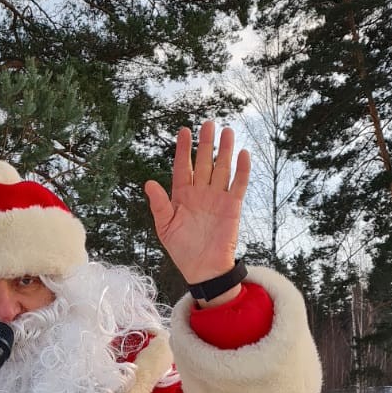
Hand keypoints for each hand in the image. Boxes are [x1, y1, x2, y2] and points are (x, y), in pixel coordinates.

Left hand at [143, 122, 249, 291]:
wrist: (203, 269)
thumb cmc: (182, 250)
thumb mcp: (165, 227)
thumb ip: (159, 204)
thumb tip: (149, 183)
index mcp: (182, 196)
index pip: (182, 167)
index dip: (183, 149)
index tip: (183, 130)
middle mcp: (200, 193)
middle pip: (203, 162)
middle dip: (206, 143)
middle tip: (208, 123)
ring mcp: (217, 198)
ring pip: (221, 169)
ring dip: (224, 151)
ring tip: (227, 131)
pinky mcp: (232, 207)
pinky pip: (238, 185)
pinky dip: (241, 171)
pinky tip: (242, 155)